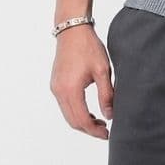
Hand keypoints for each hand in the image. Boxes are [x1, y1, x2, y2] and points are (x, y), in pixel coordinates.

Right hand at [49, 25, 113, 139]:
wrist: (72, 30)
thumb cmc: (88, 47)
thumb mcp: (102, 71)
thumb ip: (106, 95)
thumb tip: (110, 115)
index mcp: (70, 89)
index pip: (82, 120)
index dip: (95, 131)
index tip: (107, 134)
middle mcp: (59, 91)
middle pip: (72, 121)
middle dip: (88, 129)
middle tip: (105, 131)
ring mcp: (55, 87)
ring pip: (67, 114)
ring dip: (82, 121)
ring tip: (99, 121)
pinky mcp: (55, 84)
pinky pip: (64, 105)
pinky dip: (76, 112)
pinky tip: (88, 110)